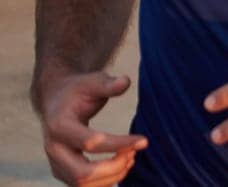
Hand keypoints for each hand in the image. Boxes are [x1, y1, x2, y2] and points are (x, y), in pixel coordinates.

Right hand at [37, 71, 145, 186]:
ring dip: (111, 176)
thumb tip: (126, 81)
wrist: (56, 100)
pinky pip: (83, 186)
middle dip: (114, 168)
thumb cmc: (78, 89)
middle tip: (134, 153)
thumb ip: (108, 84)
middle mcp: (54, 149)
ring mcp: (56, 163)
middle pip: (82, 173)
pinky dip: (104, 181)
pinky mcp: (62, 171)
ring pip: (82, 185)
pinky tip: (121, 165)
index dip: (120, 144)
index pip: (91, 143)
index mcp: (60, 126)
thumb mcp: (92, 81)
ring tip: (130, 158)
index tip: (144, 140)